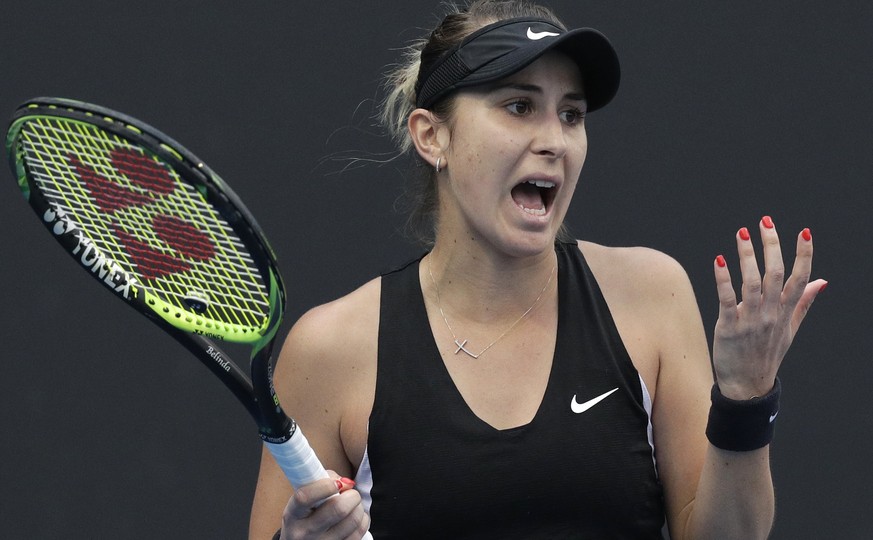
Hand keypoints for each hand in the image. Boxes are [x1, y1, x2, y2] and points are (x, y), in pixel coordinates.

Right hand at [279, 473, 369, 539]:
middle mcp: (304, 533)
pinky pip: (359, 532)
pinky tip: (354, 517)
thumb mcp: (303, 500)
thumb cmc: (304, 516)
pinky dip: (362, 520)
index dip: (325, 486)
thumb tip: (345, 483)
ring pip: (353, 520)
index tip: (337, 483)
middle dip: (352, 495)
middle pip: (338, 509)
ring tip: (353, 505)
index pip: (305, 497)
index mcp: (293, 515)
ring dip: (359, 507)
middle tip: (350, 493)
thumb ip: (321, 482)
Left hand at [712, 216, 826, 399]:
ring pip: (751, 283)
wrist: (747, 386)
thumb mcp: (790, 329)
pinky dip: (723, 279)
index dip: (804, 255)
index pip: (800, 279)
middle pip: (776, 274)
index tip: (805, 232)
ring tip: (742, 232)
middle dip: (772, 246)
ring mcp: (750, 320)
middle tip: (765, 221)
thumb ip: (804, 303)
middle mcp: (771, 314)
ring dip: (747, 256)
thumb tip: (821, 281)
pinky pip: (727, 299)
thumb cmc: (767, 353)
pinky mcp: (729, 327)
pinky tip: (719, 260)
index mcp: (786, 312)